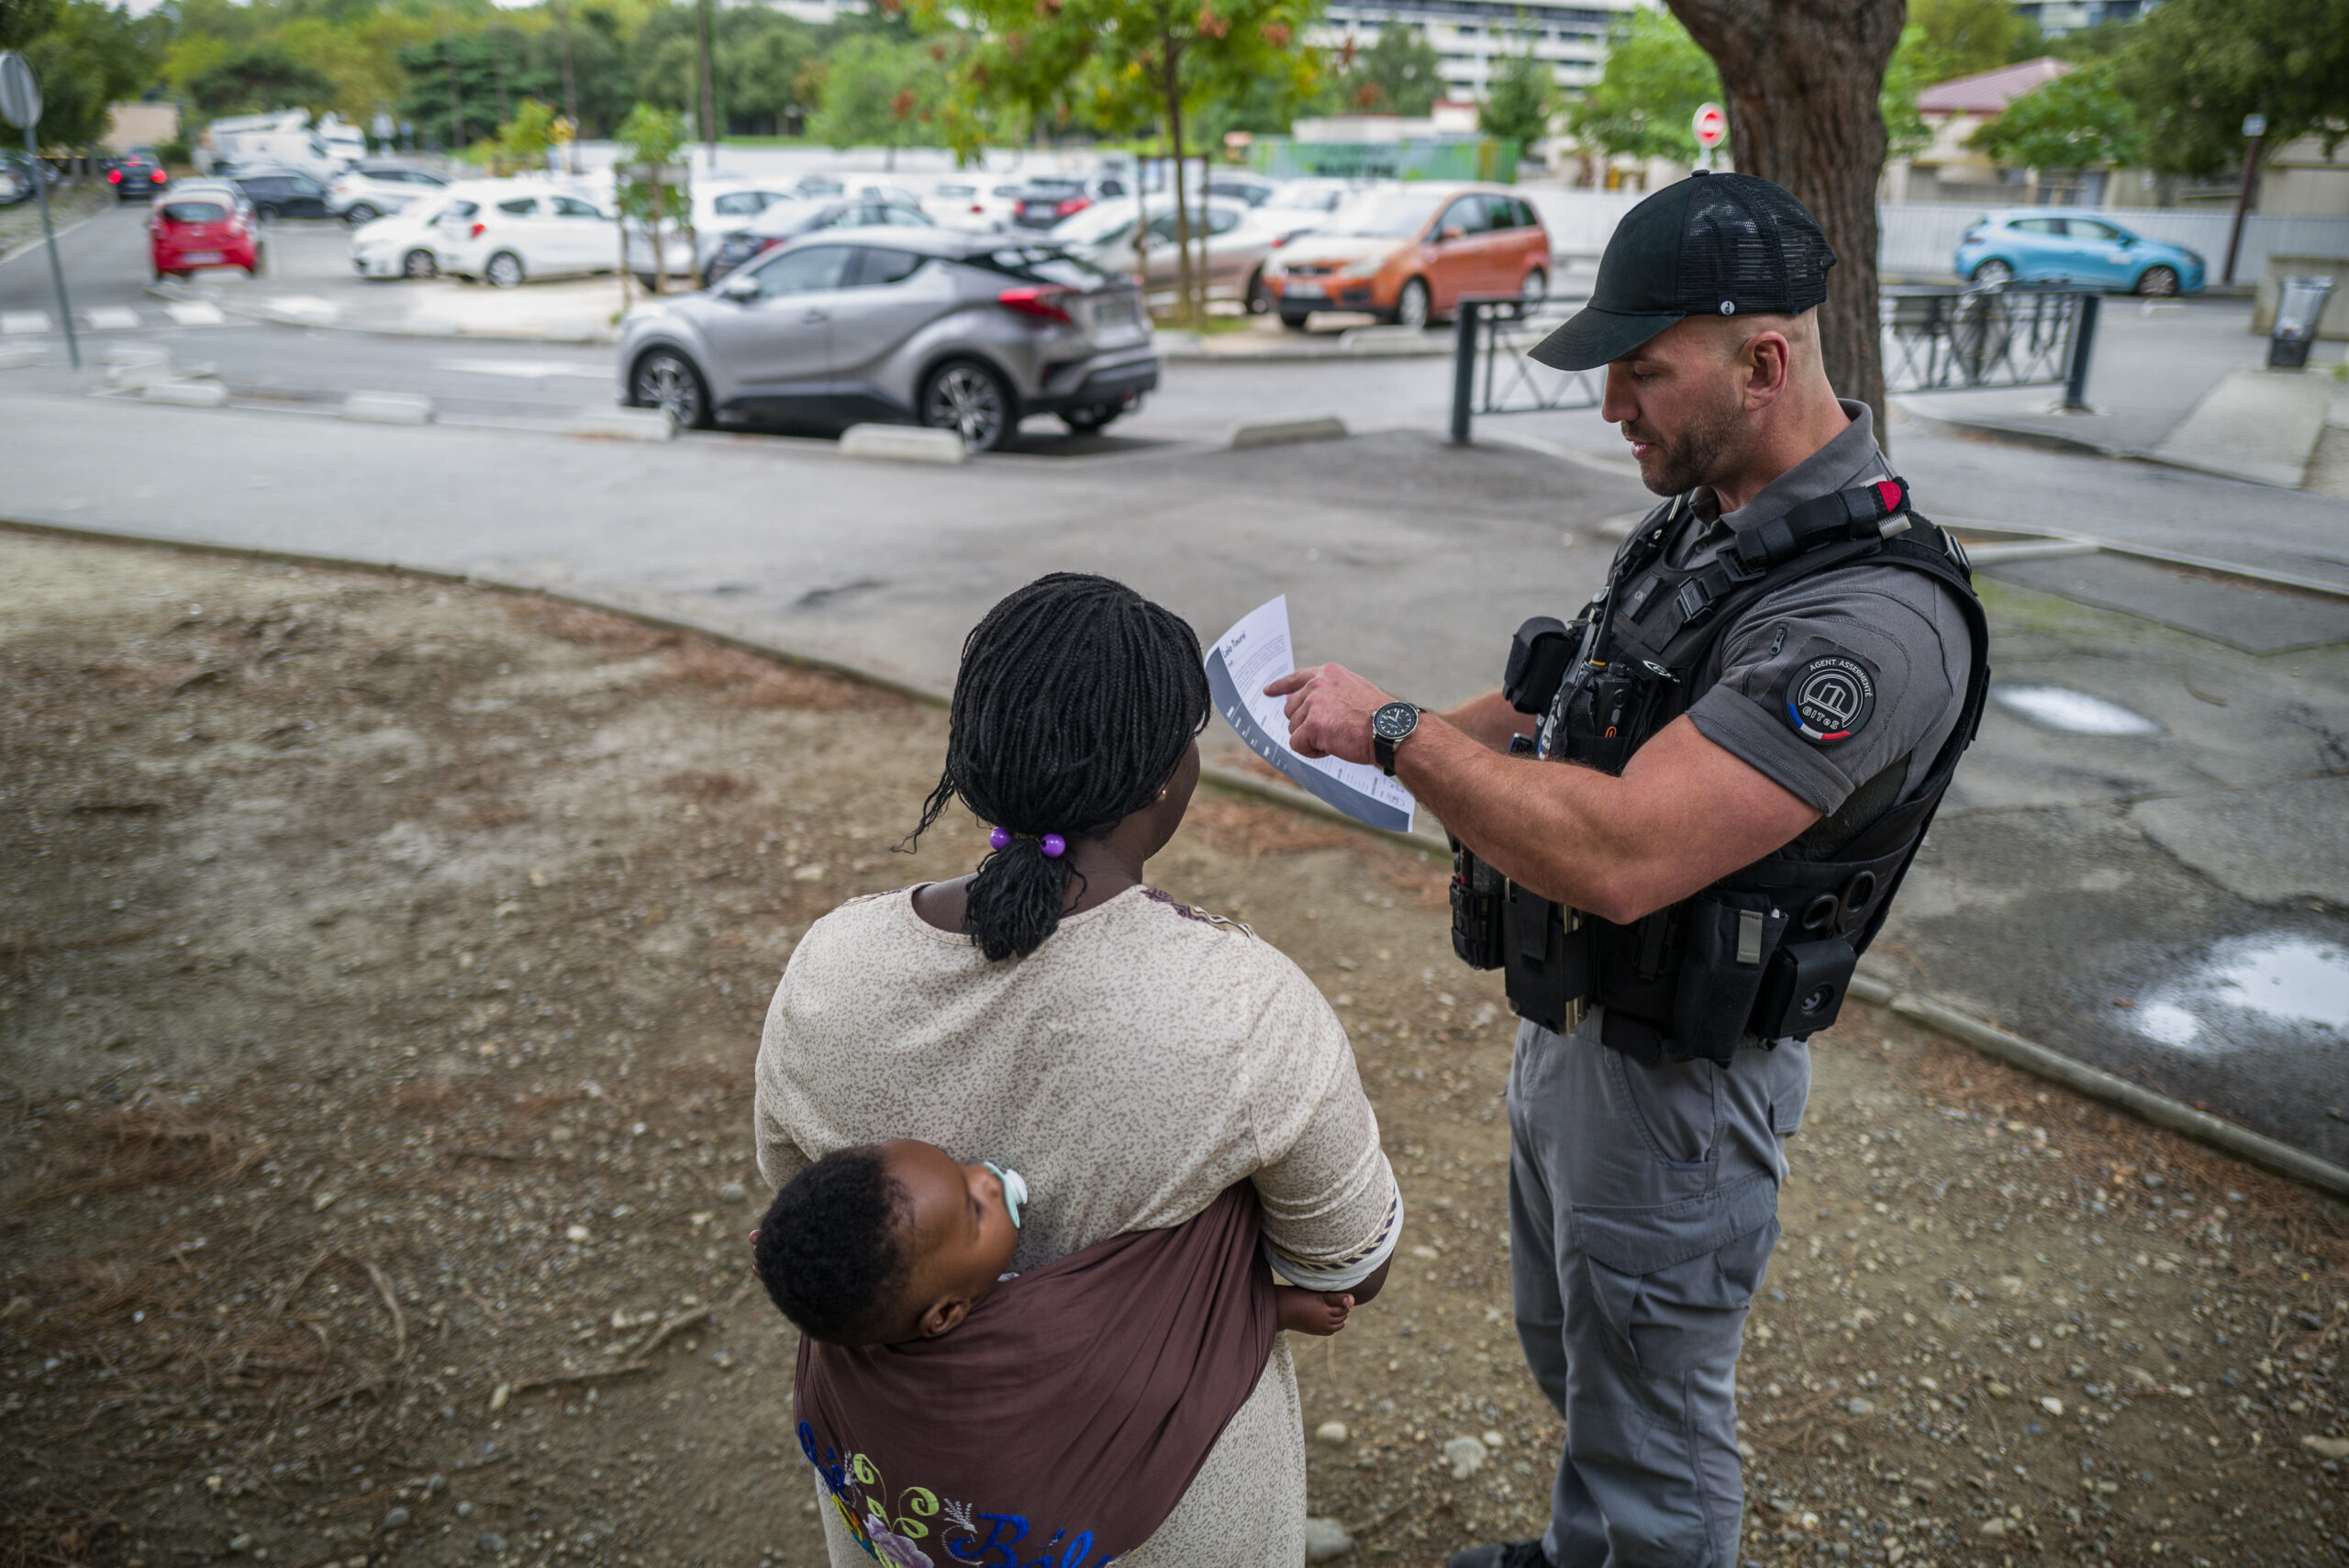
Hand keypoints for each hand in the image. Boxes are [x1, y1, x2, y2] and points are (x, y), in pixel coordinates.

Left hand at [1263, 664, 1391, 765]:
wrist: (1391, 730)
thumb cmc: (1377, 717)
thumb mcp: (1352, 692)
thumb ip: (1327, 693)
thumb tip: (1298, 703)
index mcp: (1328, 673)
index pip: (1297, 678)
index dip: (1281, 686)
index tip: (1268, 691)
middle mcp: (1318, 684)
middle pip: (1291, 710)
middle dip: (1306, 725)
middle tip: (1331, 732)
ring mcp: (1314, 703)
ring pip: (1294, 729)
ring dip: (1311, 739)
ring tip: (1337, 738)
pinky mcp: (1313, 724)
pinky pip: (1297, 744)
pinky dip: (1311, 751)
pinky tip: (1331, 748)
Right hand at [1275, 1285, 1354, 1335]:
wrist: (1281, 1309)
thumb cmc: (1297, 1296)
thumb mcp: (1317, 1293)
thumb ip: (1335, 1297)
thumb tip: (1352, 1300)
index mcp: (1325, 1310)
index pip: (1344, 1306)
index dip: (1346, 1299)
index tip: (1343, 1293)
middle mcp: (1325, 1322)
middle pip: (1342, 1316)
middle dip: (1344, 1308)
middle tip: (1342, 1298)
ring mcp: (1320, 1328)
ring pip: (1338, 1324)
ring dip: (1341, 1317)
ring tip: (1338, 1307)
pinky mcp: (1315, 1331)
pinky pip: (1331, 1331)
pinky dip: (1335, 1325)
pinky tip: (1333, 1318)